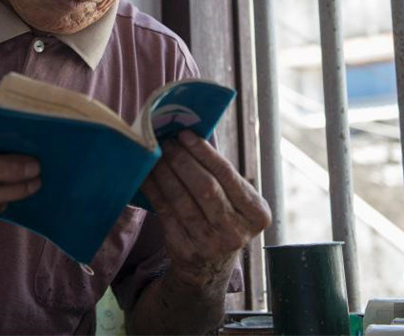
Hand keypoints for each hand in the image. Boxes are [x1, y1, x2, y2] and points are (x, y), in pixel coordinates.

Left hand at [140, 130, 271, 288]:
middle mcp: (237, 231)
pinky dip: (154, 190)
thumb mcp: (237, 204)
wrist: (209, 268)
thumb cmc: (223, 221)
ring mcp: (211, 244)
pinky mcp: (185, 250)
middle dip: (182, 160)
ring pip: (182, 199)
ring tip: (154, 155)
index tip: (185, 134)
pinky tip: (146, 175)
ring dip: (164, 172)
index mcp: (257, 214)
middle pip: (205, 187)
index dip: (204, 153)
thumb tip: (189, 137)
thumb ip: (223, 177)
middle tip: (166, 142)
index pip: (228, 175)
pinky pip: (165, 212)